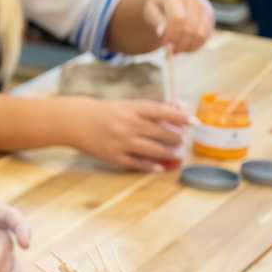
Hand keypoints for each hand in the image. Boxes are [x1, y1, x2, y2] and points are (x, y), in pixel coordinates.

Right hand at [65, 97, 188, 171]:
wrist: (75, 121)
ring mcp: (121, 142)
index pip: (162, 112)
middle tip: (181, 140)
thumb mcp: (127, 105)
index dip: (181, 117)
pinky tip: (160, 167)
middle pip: (162, 133)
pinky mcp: (114, 156)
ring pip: (154, 150)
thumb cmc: (106, 112)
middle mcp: (128, 124)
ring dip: (169, 153)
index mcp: (132, 108)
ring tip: (176, 154)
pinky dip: (151, 166)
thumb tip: (181, 108)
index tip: (195, 122)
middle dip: (176, 138)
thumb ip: (152, 108)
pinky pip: (138, 164)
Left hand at [142, 0, 213, 53]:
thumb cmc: (160, 6)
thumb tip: (161, 33)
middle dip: (179, 43)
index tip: (163, 44)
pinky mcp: (210, 19)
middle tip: (169, 52)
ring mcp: (204, 10)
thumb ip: (156, 20)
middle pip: (190, 29)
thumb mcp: (152, 10)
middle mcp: (193, 2)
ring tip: (175, 51)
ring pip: (200, 35)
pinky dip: (194, 46)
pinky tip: (184, 48)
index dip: (171, 35)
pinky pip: (205, 37)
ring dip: (187, 47)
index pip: (178, 19)